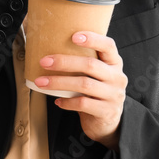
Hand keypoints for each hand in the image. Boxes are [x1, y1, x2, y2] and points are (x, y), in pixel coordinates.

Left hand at [34, 31, 127, 149]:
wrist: (108, 122)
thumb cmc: (96, 92)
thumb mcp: (97, 75)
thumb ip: (85, 63)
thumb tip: (51, 52)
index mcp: (114, 63)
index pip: (108, 46)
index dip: (93, 39)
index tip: (73, 36)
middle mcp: (117, 77)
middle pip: (90, 65)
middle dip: (64, 62)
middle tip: (44, 62)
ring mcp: (113, 95)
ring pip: (84, 84)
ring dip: (59, 82)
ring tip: (41, 82)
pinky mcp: (106, 111)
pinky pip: (83, 104)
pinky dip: (67, 102)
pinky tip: (57, 101)